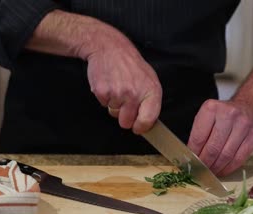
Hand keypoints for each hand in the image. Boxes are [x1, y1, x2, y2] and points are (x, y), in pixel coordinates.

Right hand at [26, 10, 161, 133]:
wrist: (109, 47)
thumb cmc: (130, 64)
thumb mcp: (148, 78)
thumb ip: (150, 101)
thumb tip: (147, 122)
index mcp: (151, 91)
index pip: (148, 120)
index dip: (140, 127)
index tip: (137, 127)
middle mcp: (135, 93)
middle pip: (126, 122)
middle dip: (124, 116)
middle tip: (124, 100)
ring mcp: (118, 93)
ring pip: (113, 114)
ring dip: (113, 104)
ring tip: (116, 86)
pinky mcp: (102, 92)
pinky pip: (103, 104)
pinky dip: (104, 97)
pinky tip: (108, 83)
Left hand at [187, 99, 252, 176]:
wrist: (251, 107)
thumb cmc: (225, 114)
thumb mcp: (208, 116)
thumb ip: (199, 133)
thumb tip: (191, 155)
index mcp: (212, 108)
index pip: (198, 137)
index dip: (193, 153)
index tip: (190, 162)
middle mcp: (229, 115)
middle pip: (213, 148)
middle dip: (204, 163)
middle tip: (199, 170)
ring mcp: (244, 126)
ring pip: (226, 155)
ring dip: (216, 167)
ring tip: (210, 172)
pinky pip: (239, 158)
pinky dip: (229, 168)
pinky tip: (222, 170)